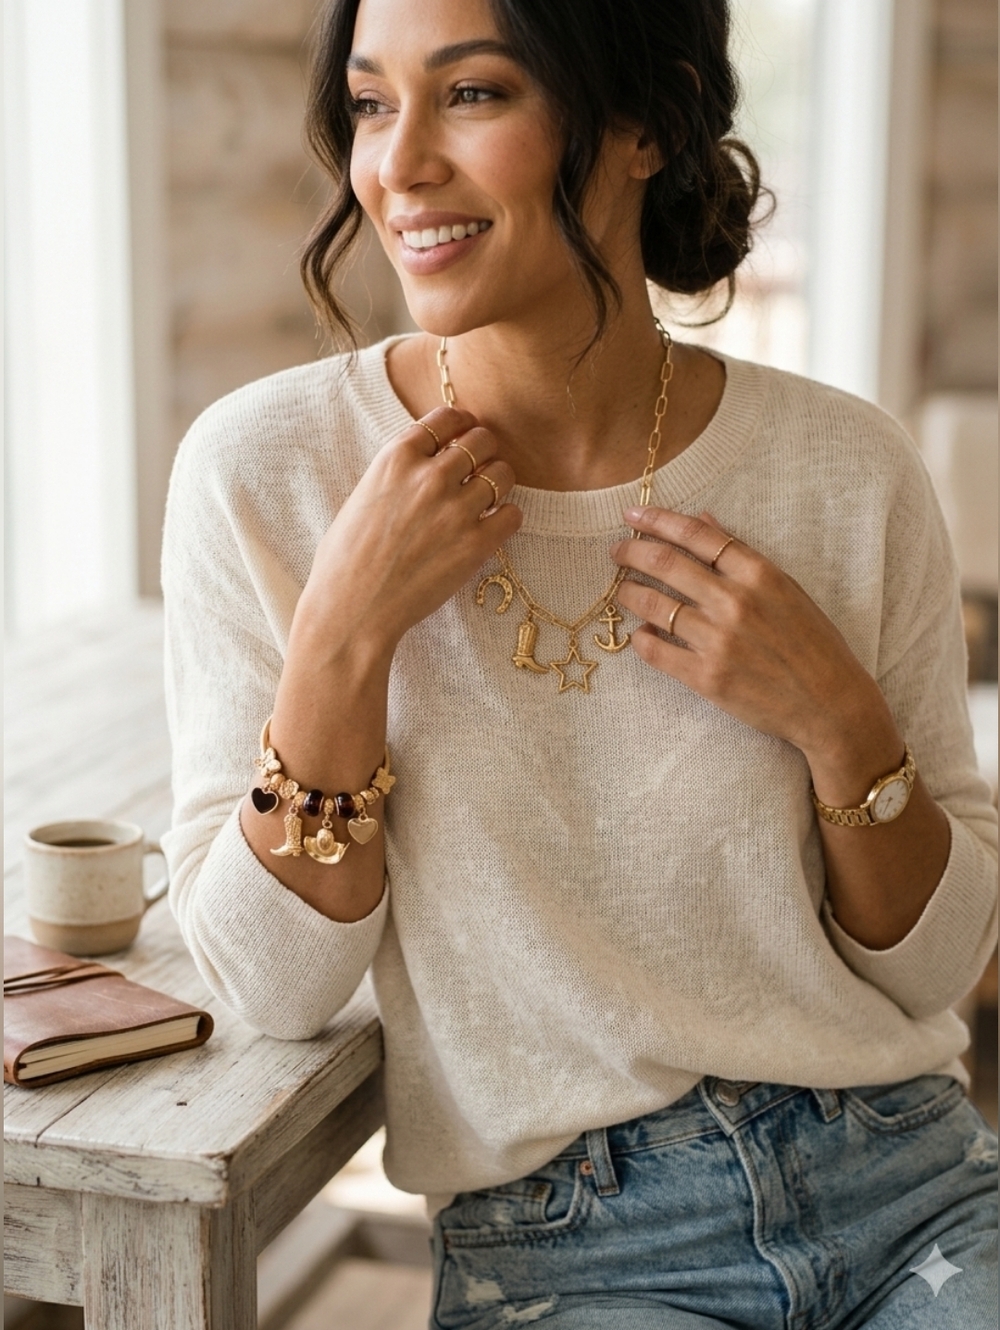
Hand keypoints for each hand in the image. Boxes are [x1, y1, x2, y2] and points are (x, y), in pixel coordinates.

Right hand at [298, 407, 520, 655]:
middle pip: (481, 439)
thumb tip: (425, 463)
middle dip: (484, 450)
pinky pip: (513, 514)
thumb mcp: (363, 496)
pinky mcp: (475, 544)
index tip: (464, 433)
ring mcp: (456, 510)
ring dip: (498, 482)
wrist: (352, 610)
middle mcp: (430, 476)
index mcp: (396, 459)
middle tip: (479, 468)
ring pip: (502, 473)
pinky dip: (507, 518)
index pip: (446, 418)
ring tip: (488, 498)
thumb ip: (397, 474)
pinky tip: (492, 527)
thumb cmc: (345, 560)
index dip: (461, 424)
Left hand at [611, 508, 892, 760]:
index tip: (632, 515)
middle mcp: (735, 602)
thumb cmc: (814, 644)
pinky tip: (640, 633)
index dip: (658, 520)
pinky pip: (656, 651)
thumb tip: (703, 519)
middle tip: (615, 551)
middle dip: (631, 552)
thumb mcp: (786, 589)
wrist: (830, 704)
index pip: (696, 535)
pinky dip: (641, 638)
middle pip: (666, 563)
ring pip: (654, 606)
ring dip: (629, 593)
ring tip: (621, 590)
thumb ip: (742, 555)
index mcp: (760, 574)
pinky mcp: (706, 678)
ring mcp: (718, 641)